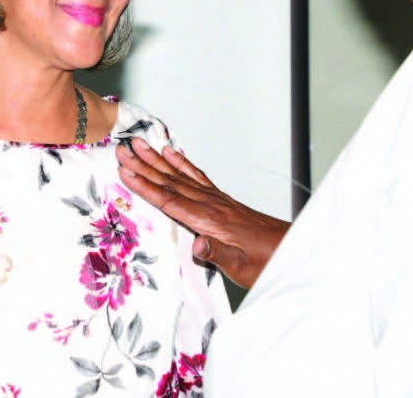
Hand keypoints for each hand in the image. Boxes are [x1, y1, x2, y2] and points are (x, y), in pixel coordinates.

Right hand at [116, 137, 289, 288]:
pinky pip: (198, 177)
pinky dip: (183, 163)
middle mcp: (212, 204)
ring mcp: (218, 200)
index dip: (145, 186)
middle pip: (170, 181)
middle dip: (144, 165)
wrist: (289, 250)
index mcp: (211, 220)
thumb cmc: (265, 262)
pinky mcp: (223, 200)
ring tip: (141, 145)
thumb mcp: (241, 267)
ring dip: (158, 160)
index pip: (171, 200)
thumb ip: (219, 254)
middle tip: (123, 149)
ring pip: (181, 176)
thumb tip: (198, 243)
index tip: (125, 171)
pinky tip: (173, 153)